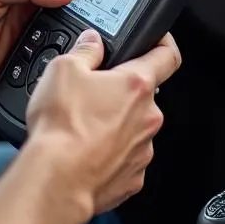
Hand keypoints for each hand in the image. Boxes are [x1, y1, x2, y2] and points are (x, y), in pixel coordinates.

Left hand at [0, 0, 74, 83]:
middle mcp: (28, 11)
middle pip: (67, 14)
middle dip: (81, 20)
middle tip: (95, 26)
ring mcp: (24, 38)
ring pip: (58, 42)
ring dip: (66, 45)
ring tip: (78, 47)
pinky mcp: (18, 64)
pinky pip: (40, 66)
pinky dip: (49, 68)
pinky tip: (56, 67)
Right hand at [25, 29, 181, 215]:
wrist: (56, 181)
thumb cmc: (62, 127)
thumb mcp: (63, 69)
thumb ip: (85, 50)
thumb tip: (92, 42)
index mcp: (137, 85)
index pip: (167, 56)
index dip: (163, 43)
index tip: (158, 41)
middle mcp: (148, 117)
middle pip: (143, 95)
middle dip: (121, 92)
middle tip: (93, 94)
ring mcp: (143, 150)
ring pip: (134, 128)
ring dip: (115, 124)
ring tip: (83, 127)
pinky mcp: (133, 178)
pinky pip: (125, 158)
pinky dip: (110, 153)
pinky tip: (86, 152)